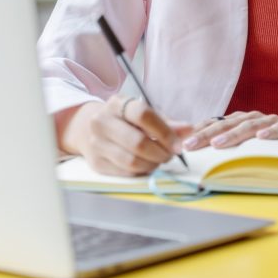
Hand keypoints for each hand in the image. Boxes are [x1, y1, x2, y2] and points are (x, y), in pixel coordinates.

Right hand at [57, 96, 192, 175]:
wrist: (89, 128)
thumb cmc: (124, 120)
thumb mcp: (144, 114)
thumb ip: (166, 122)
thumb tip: (189, 130)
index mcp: (117, 103)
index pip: (142, 115)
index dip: (164, 131)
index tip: (178, 144)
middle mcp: (102, 122)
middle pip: (137, 142)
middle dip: (160, 152)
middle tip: (171, 155)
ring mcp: (96, 144)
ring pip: (131, 161)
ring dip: (153, 164)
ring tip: (160, 159)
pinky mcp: (96, 163)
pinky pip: (125, 173)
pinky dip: (142, 171)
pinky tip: (147, 165)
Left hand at [184, 110, 277, 149]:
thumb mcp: (252, 150)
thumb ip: (231, 151)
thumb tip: (201, 162)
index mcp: (243, 123)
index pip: (217, 123)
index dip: (199, 132)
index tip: (181, 144)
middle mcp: (256, 119)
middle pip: (228, 123)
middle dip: (207, 134)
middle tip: (191, 144)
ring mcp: (275, 121)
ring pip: (252, 124)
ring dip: (234, 133)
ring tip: (218, 143)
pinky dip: (274, 131)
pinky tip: (263, 137)